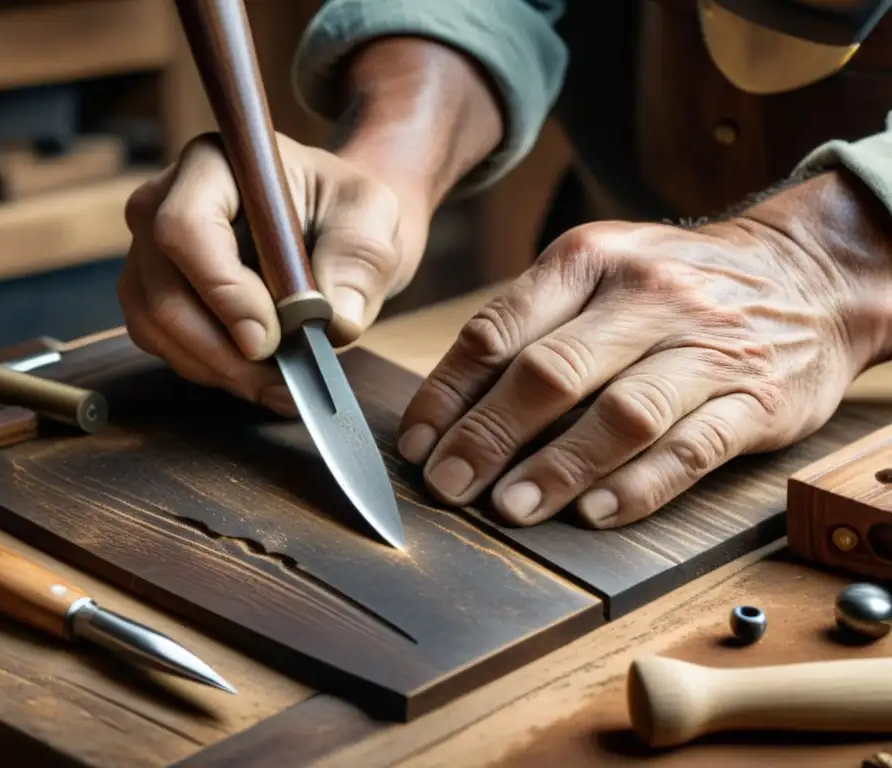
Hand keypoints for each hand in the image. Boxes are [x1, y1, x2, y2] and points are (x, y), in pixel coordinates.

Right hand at [119, 132, 430, 414]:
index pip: (187, 227)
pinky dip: (211, 371)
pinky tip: (260, 380)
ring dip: (218, 369)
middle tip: (283, 382)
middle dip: (222, 350)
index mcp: (213, 164)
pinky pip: (162, 345)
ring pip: (155, 325)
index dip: (221, 290)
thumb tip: (336, 322)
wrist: (330, 229)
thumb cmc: (344, 211)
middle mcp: (162, 201)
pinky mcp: (153, 295)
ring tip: (280, 387)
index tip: (268, 338)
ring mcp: (149, 251)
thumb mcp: (372, 219)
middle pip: (162, 289)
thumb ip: (359, 261)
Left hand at [396, 206, 880, 528]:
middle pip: (552, 372)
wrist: (805, 274)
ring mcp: (706, 346)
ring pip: (621, 413)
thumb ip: (532, 324)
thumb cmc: (673, 283)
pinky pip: (691, 448)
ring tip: (510, 508)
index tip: (418, 445)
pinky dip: (639, 486)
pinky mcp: (756, 398)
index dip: (449, 394)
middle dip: (488, 437)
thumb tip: (452, 407)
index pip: (499, 330)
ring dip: (558, 467)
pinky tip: (595, 513)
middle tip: (448, 487)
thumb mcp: (598, 272)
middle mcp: (646, 296)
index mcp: (589, 260)